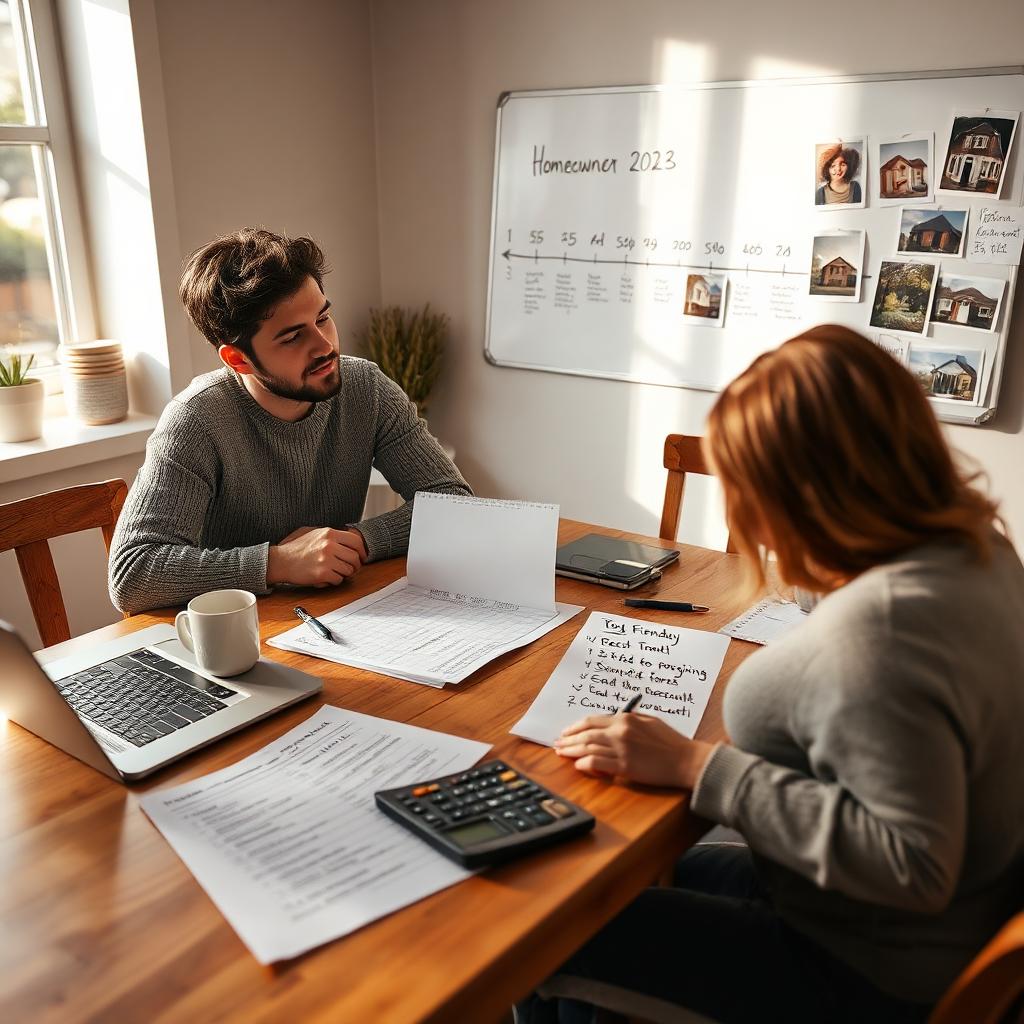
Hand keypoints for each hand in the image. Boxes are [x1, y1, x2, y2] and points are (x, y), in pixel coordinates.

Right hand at [267, 527, 366, 586]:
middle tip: (351, 568)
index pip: (356, 541)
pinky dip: (334, 581)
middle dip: (355, 565)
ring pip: (349, 570)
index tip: (362, 556)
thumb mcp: (314, 533)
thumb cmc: (296, 548)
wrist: (281, 561)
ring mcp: (326, 559)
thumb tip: (349, 539)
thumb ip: (331, 535)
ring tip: (335, 572)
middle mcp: (330, 545)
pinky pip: (338, 580)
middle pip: (355, 557)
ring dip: (344, 574)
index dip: (362, 551)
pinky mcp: (322, 573)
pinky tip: (326, 577)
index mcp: (329, 533)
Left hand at [554, 712, 714, 788]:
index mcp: (625, 719)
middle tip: (557, 743)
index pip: (592, 721)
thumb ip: (629, 720)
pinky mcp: (625, 766)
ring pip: (587, 748)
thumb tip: (613, 722)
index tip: (567, 732)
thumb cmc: (671, 742)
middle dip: (568, 739)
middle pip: (585, 734)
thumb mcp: (649, 721)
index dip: (576, 727)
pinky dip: (584, 764)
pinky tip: (578, 765)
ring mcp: (621, 749)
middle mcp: (620, 732)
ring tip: (561, 753)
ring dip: (571, 750)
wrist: (686, 760)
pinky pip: (596, 763)